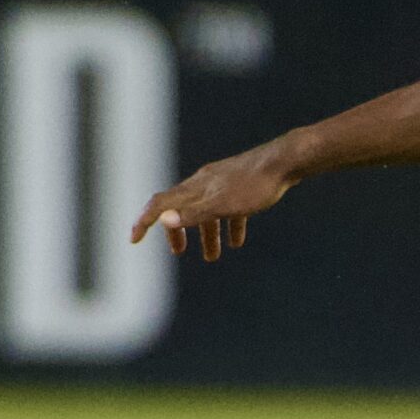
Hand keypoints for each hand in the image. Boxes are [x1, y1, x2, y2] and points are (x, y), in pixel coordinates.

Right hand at [131, 143, 298, 259]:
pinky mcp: (241, 184)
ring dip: (207, 234)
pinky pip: (229, 208)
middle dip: (177, 231)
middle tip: (178, 252)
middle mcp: (203, 182)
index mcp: (195, 188)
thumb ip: (194, 213)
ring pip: (206, 210)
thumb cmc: (255, 185)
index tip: (134, 240)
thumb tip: (164, 220)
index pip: (160, 204)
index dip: (144, 221)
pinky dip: (229, 225)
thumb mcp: (223, 205)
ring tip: (214, 257)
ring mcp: (222, 182)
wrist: (286, 161)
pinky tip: (237, 241)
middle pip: (180, 207)